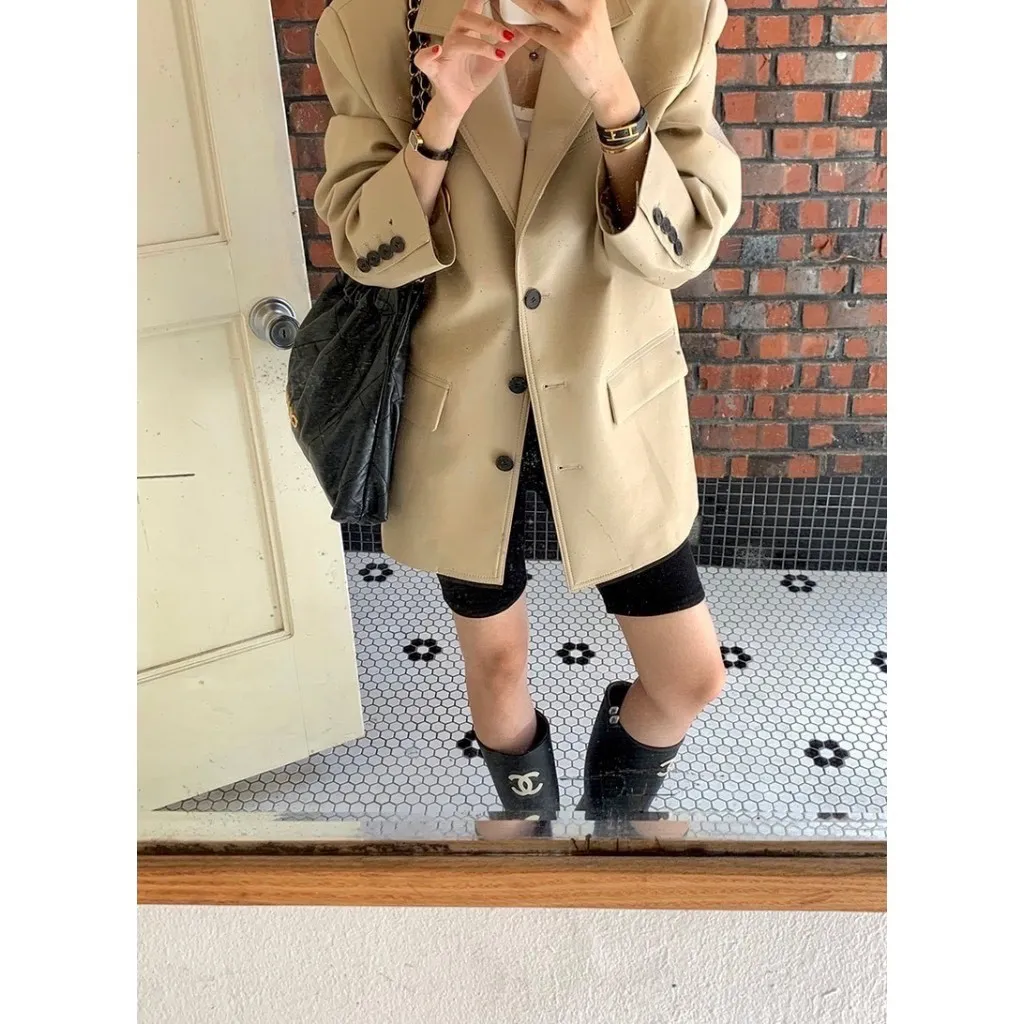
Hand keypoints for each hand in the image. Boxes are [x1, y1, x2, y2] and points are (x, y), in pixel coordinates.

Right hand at [413, 0, 529, 122]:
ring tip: (497, 54)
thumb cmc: (473, 77)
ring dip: (479, 44)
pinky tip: (437, 51)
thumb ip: (511, 43)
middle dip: (488, 24)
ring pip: (456, 39)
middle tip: (508, 34)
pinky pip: (425, 59)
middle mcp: (455, 37)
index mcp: (468, 31)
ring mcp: (444, 53)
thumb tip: (528, 29)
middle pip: (465, 17)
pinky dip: (428, 54)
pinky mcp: (435, 70)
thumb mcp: (497, 58)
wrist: (460, 102)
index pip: (473, 6)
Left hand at [515, 1, 639, 125]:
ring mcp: (575, 28)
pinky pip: (537, 33)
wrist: (607, 80)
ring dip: (519, 0)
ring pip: (539, 6)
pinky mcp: (565, 47)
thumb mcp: (592, 17)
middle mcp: (586, 8)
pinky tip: (515, 23)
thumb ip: (574, 4)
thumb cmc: (598, 49)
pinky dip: (523, 27)